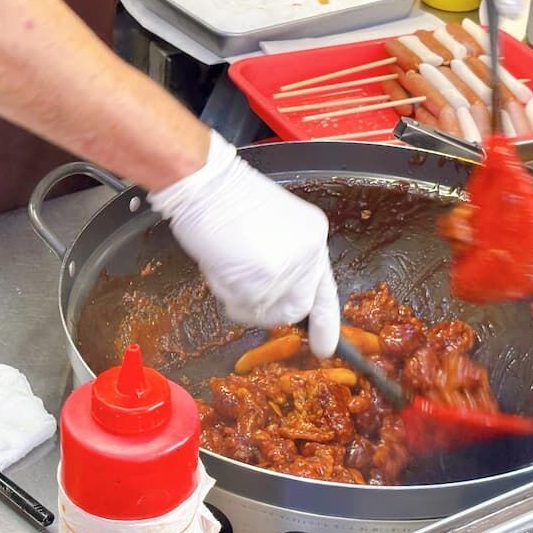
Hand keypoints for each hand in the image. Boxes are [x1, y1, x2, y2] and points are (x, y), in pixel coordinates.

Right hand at [148, 131, 339, 357]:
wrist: (206, 184)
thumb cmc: (225, 200)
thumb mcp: (271, 227)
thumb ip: (283, 260)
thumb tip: (277, 296)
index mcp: (313, 236)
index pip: (324, 290)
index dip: (326, 323)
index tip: (326, 348)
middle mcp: (309, 254)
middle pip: (295, 309)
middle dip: (267, 307)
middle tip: (243, 284)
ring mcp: (288, 269)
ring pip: (267, 314)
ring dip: (243, 300)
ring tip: (229, 264)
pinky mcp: (264, 280)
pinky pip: (244, 309)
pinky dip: (227, 295)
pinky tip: (221, 266)